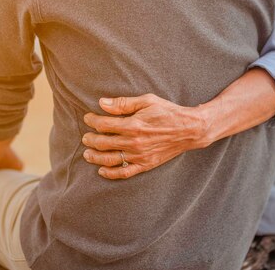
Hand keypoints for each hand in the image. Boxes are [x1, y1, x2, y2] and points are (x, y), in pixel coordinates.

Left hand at [81, 94, 210, 179]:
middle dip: (90, 139)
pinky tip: (102, 170)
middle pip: (103, 143)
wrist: (189, 129)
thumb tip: (102, 103)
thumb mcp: (147, 101)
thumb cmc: (168, 112)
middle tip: (86, 137)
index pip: (104, 125)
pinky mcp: (145, 165)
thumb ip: (123, 103)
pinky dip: (110, 173)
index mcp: (133, 125)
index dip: (92, 121)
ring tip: (87, 153)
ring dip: (95, 157)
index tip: (88, 118)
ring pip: (110, 160)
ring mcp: (139, 156)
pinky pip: (124, 172)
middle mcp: (134, 142)